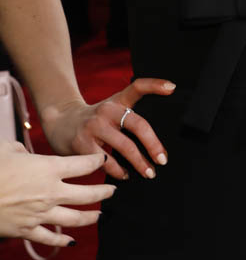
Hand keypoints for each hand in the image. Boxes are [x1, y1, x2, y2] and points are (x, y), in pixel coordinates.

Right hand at [0, 141, 114, 245]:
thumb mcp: (8, 149)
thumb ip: (24, 151)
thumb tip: (27, 155)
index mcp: (49, 168)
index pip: (83, 164)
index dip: (97, 160)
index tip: (103, 160)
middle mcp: (51, 192)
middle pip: (88, 194)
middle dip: (104, 192)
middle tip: (112, 191)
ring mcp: (40, 214)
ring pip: (75, 218)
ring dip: (91, 217)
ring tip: (100, 215)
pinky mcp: (27, 230)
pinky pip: (50, 238)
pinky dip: (63, 241)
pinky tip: (72, 242)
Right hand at [45, 77, 175, 180]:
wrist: (58, 122)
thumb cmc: (94, 120)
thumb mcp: (112, 109)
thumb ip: (131, 115)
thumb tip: (157, 143)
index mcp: (117, 101)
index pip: (138, 87)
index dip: (155, 85)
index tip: (172, 87)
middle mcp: (106, 110)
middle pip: (138, 124)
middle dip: (154, 145)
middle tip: (162, 160)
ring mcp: (93, 126)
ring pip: (124, 146)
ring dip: (139, 163)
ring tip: (148, 173)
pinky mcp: (82, 143)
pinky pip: (106, 161)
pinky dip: (118, 171)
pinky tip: (124, 175)